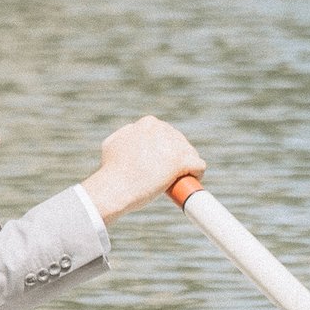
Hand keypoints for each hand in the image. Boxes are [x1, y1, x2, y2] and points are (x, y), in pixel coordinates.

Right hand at [80, 115, 204, 224]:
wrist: (115, 186)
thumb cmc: (112, 169)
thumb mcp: (114, 141)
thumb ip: (126, 134)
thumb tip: (133, 133)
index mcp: (149, 123)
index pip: (167, 134)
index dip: (167, 148)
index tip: (163, 161)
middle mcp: (163, 130)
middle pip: (180, 143)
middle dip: (178, 156)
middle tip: (171, 173)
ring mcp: (173, 146)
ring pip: (190, 153)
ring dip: (189, 165)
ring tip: (183, 178)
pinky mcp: (181, 162)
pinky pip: (198, 165)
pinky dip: (198, 173)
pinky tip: (195, 179)